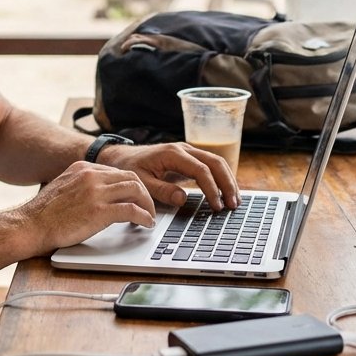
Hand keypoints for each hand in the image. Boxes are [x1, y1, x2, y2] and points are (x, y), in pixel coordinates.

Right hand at [18, 160, 157, 251]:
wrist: (29, 226)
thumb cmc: (43, 214)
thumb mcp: (63, 188)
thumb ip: (81, 185)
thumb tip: (98, 195)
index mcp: (83, 168)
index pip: (118, 171)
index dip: (131, 185)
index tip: (136, 196)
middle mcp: (92, 175)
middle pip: (132, 177)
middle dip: (144, 192)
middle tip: (148, 206)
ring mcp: (96, 192)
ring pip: (136, 190)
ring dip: (148, 204)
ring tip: (149, 216)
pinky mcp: (100, 211)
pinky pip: (132, 210)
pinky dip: (144, 217)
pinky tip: (146, 224)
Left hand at [96, 141, 240, 211]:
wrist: (121, 157)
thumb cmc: (129, 168)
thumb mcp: (140, 181)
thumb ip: (161, 190)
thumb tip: (183, 199)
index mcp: (172, 154)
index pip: (201, 170)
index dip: (212, 189)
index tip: (217, 206)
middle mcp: (183, 149)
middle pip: (215, 162)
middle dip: (227, 184)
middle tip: (234, 204)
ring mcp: (188, 152)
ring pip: (216, 162)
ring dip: (228, 180)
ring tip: (235, 201)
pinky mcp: (189, 158)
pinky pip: (210, 165)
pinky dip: (221, 178)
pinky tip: (226, 192)